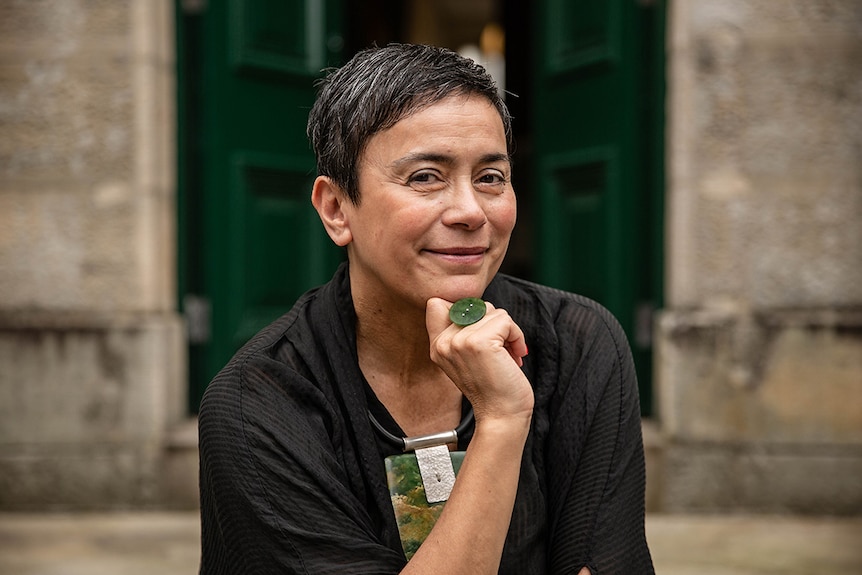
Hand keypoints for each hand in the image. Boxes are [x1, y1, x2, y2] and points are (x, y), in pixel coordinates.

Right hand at [425, 298, 533, 422]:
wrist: (501, 416)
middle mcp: (443, 342)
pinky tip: (514, 356)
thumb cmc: (493, 388)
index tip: (481, 337)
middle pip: (474, 305)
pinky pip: (505, 320)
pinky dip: (516, 335)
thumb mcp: (467, 358)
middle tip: (500, 350)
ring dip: (508, 331)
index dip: (466, 312)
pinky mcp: (479, 343)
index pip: (438, 303)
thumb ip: (462, 332)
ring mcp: (459, 341)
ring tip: (507, 354)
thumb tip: (477, 306)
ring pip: (492, 311)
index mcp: (437, 346)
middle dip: (494, 324)